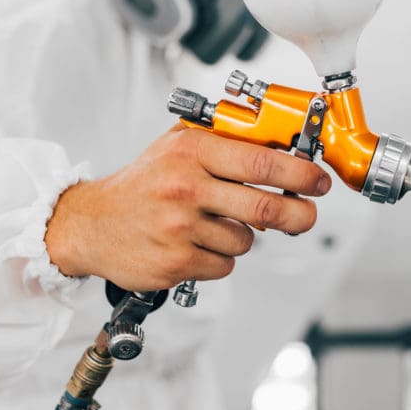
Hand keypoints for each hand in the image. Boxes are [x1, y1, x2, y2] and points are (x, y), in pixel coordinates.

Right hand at [45, 125, 331, 290]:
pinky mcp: (175, 263)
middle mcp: (185, 188)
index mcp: (192, 152)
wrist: (90, 224)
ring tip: (214, 225)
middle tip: (308, 215)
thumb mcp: (179, 146)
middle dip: (298, 214)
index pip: (263, 163)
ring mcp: (180, 229)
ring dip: (243, 237)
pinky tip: (195, 244)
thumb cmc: (142, 183)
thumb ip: (226, 144)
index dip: (301, 174)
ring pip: (245, 241)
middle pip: (265, 209)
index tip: (320, 181)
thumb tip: (285, 147)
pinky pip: (224, 265)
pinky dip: (219, 258)